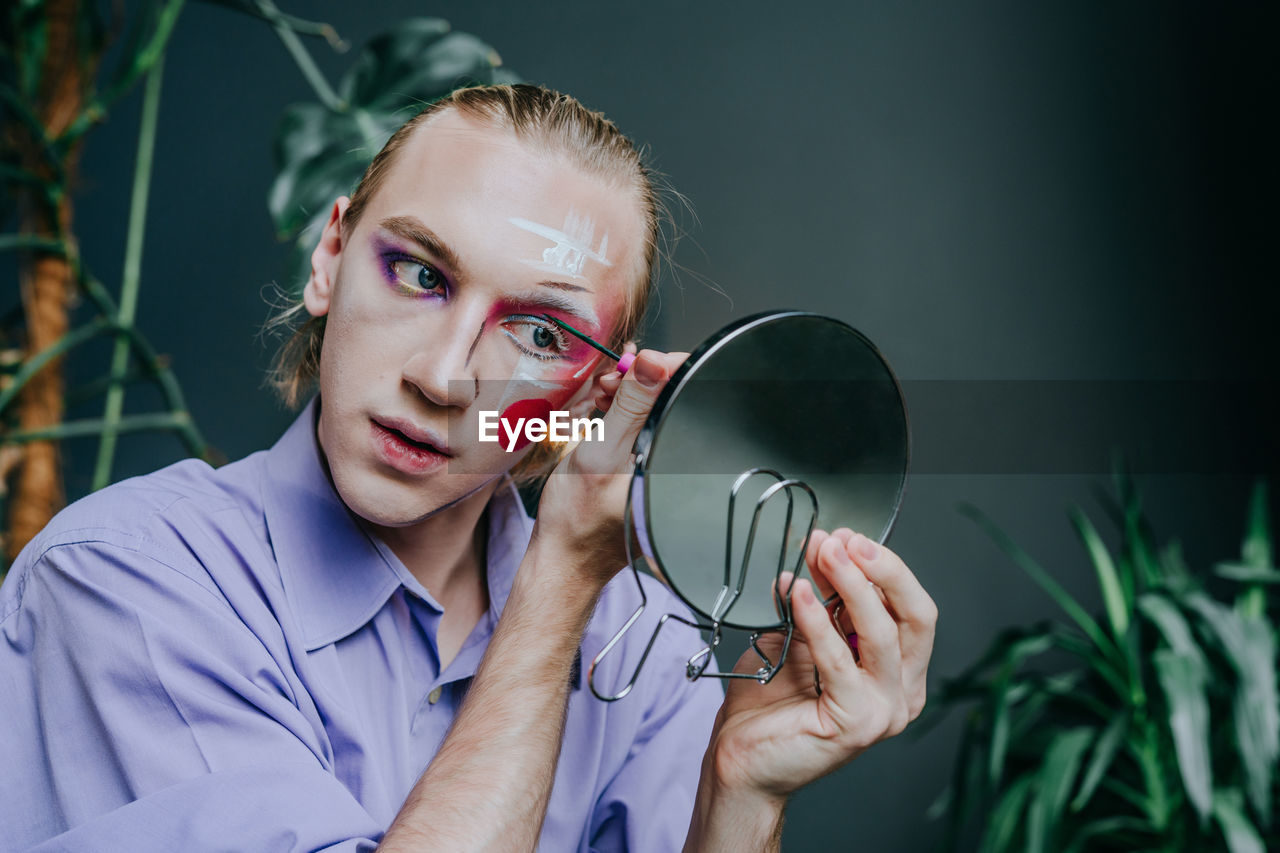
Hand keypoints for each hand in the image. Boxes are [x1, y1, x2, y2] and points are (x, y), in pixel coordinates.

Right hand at [528, 345, 686, 587]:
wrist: (563, 559)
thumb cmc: (577, 519)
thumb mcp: (599, 453)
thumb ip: (630, 407)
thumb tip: (655, 362)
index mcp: (675, 461)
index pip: (687, 394)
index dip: (663, 368)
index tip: (635, 360)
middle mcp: (676, 464)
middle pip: (670, 399)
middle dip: (639, 379)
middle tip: (608, 381)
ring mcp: (661, 466)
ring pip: (654, 410)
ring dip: (628, 394)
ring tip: (601, 397)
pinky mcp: (646, 469)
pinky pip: (643, 427)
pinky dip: (624, 412)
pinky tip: (605, 410)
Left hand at [707, 528, 936, 799]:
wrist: (741, 758)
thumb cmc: (769, 705)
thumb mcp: (798, 636)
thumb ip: (817, 601)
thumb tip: (820, 552)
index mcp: (897, 670)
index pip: (908, 607)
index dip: (881, 566)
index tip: (846, 536)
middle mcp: (902, 692)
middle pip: (915, 616)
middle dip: (883, 569)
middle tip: (845, 541)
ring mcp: (884, 711)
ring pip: (884, 634)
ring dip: (851, 586)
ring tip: (822, 555)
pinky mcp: (857, 723)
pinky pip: (841, 661)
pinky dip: (818, 621)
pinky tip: (797, 594)